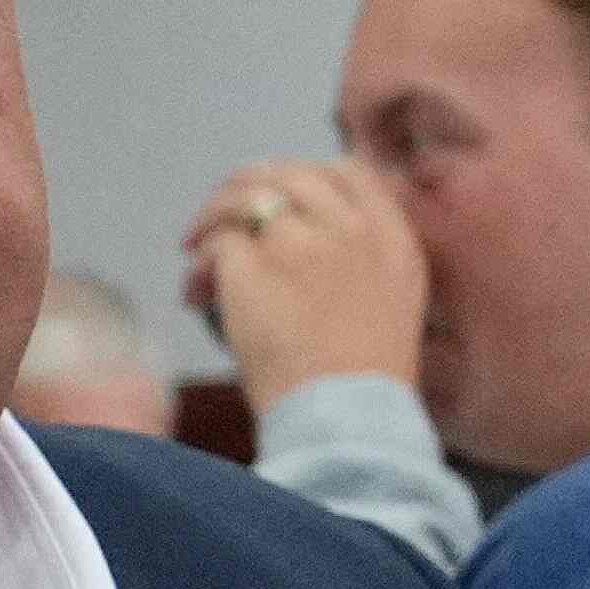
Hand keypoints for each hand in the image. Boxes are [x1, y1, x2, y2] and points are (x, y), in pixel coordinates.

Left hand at [177, 160, 430, 415]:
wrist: (345, 416)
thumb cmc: (364, 380)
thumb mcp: (395, 303)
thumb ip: (368, 259)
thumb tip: (314, 236)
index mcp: (391, 237)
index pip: (349, 172)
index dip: (306, 176)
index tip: (278, 195)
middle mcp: (349, 229)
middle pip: (290, 175)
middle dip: (248, 186)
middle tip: (222, 212)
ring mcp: (300, 244)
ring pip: (245, 198)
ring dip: (213, 216)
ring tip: (194, 246)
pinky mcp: (253, 268)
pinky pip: (217, 243)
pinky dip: (199, 263)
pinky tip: (195, 291)